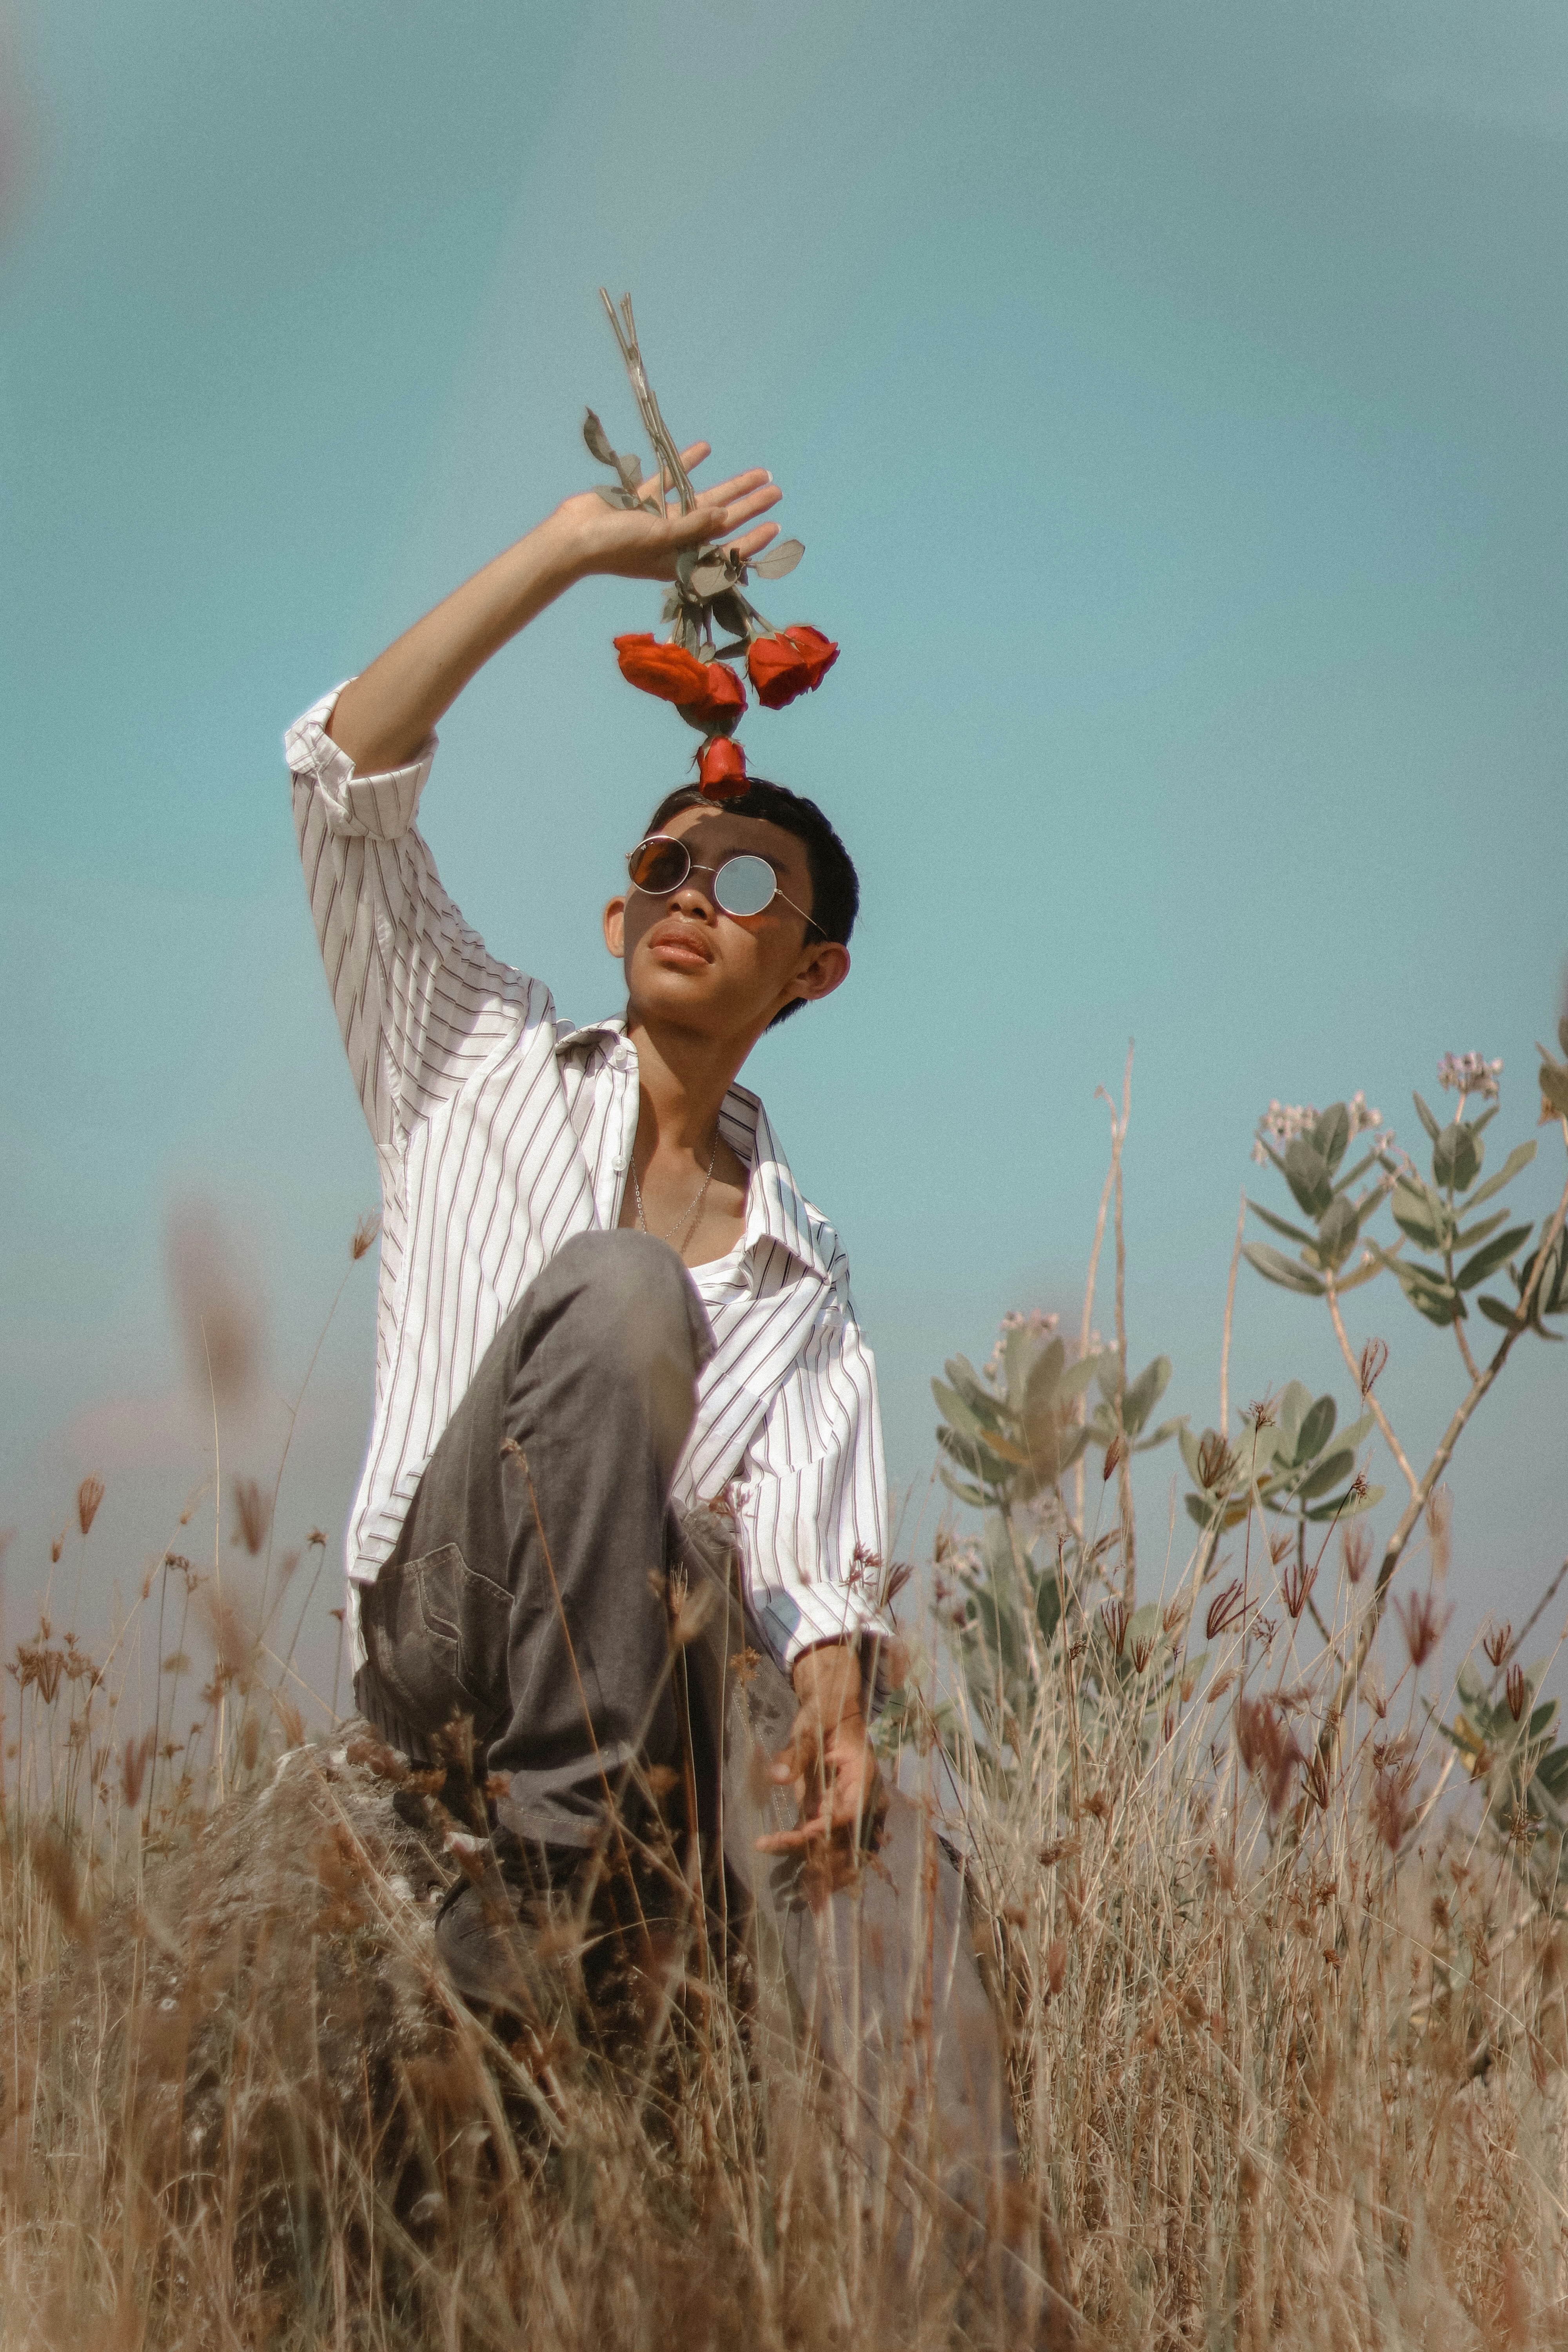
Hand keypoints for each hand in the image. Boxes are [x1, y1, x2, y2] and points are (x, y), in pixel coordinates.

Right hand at [557, 440, 783, 584]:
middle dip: (749, 505)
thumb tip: (725, 516)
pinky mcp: (640, 501)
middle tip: (775, 490)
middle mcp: (675, 541)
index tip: (775, 524)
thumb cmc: (615, 547)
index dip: (752, 537)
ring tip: (757, 473)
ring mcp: (658, 520)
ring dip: (729, 486)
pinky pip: (669, 480)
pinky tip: (704, 449)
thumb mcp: (659, 539)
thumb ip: (692, 527)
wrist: (571, 538)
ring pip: (702, 499)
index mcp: (682, 559)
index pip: (726, 548)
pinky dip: (685, 465)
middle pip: (722, 520)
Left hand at [755, 1642, 885, 1895]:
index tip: (803, 1835)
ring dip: (821, 1869)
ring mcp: (849, 1807)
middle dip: (826, 1864)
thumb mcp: (807, 1729)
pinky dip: (808, 1853)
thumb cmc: (822, 1714)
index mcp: (862, 1776)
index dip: (828, 1827)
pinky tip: (787, 1866)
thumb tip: (777, 1777)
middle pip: (848, 1838)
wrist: (833, 1708)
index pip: (850, 1811)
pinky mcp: (834, 1811)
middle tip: (799, 1890)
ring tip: (796, 1895)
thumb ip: (795, 1755)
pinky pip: (827, 1840)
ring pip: (841, 1847)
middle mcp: (861, 1797)